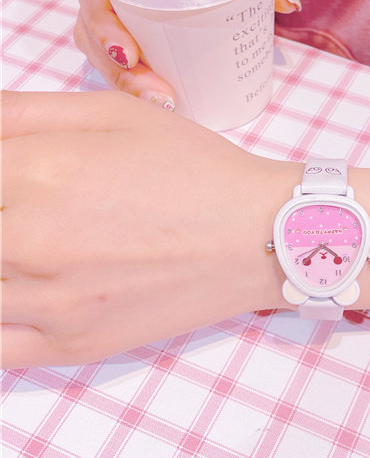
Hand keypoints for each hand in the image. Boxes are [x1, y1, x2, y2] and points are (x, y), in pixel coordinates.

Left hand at [1, 90, 295, 367]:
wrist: (257, 235)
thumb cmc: (194, 167)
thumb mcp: (114, 112)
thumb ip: (21, 111)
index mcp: (37, 172)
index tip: (12, 178)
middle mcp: (31, 241)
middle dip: (1, 212)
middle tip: (25, 209)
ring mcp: (51, 303)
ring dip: (1, 263)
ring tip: (31, 245)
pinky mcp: (73, 346)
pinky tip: (20, 292)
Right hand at [72, 0, 300, 107]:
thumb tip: (287, 0)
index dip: (102, 24)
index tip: (130, 55)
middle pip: (93, 36)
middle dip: (121, 73)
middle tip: (160, 96)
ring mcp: (114, 24)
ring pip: (104, 59)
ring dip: (129, 88)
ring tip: (166, 105)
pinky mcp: (127, 49)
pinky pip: (118, 72)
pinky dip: (135, 91)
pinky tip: (164, 107)